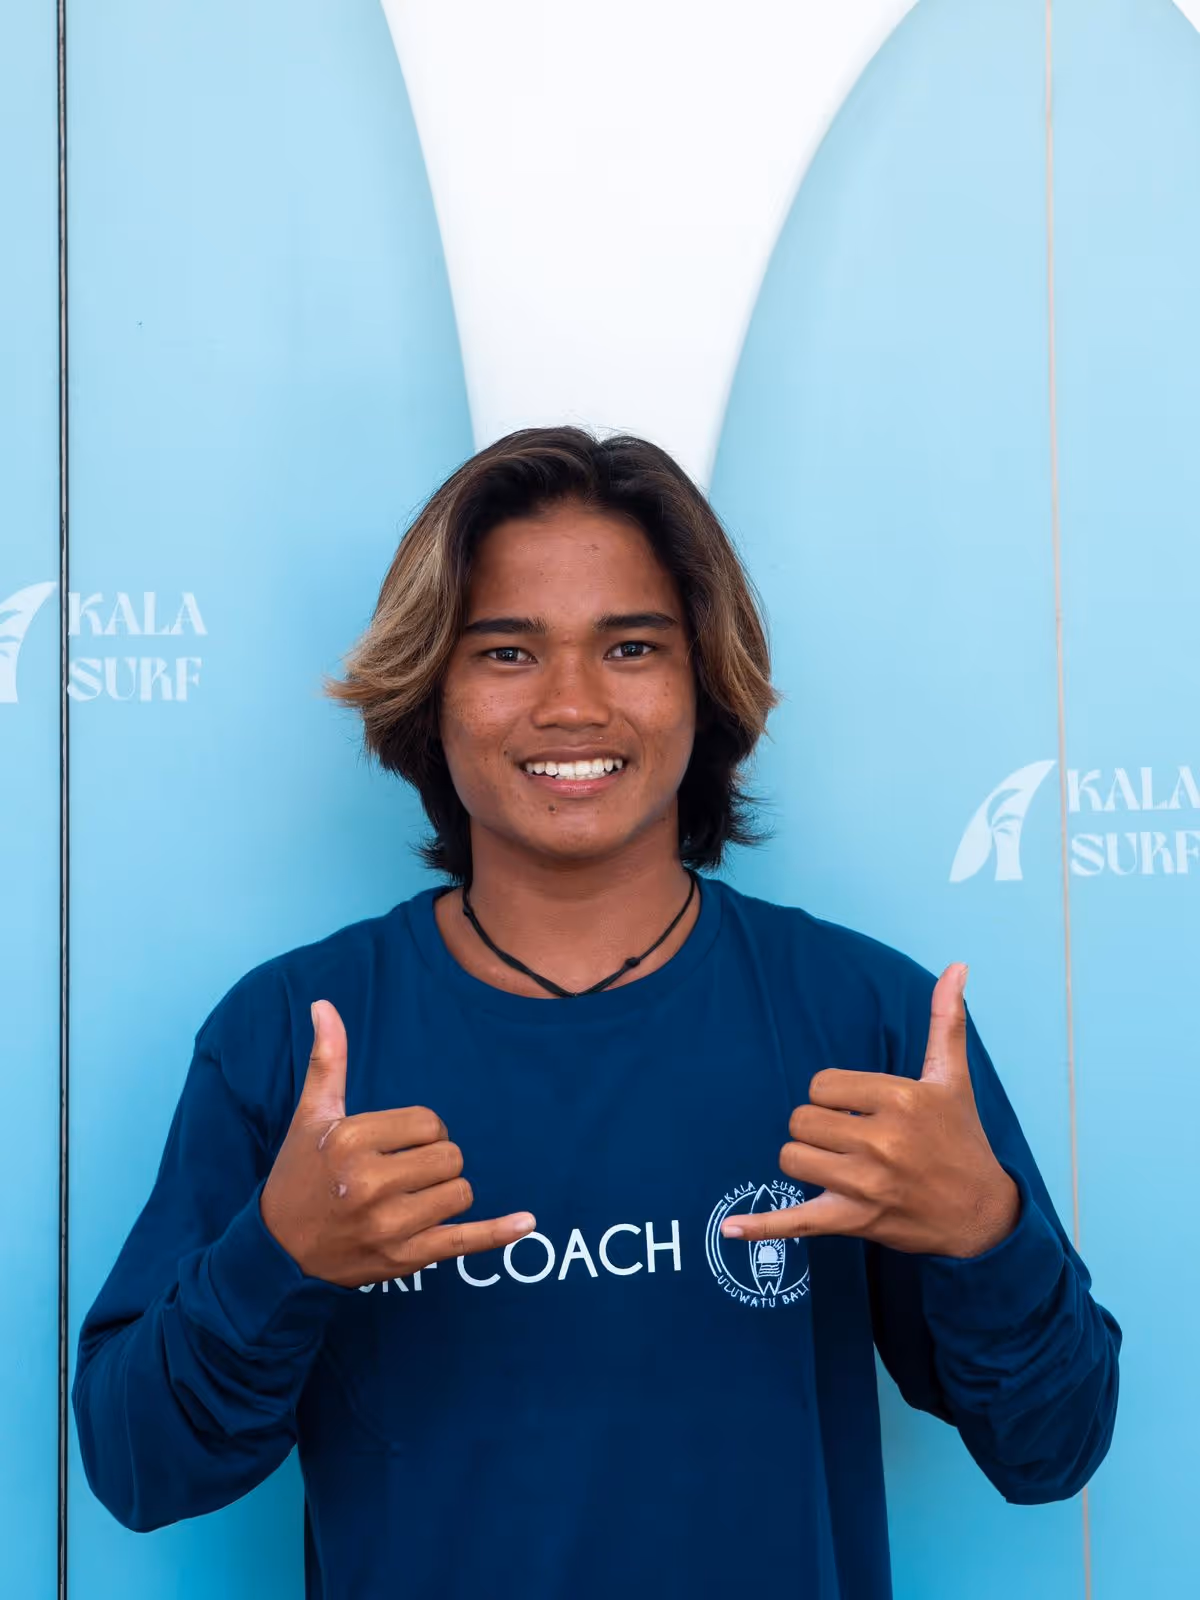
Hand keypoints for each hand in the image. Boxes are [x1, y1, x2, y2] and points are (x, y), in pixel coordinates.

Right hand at [260, 999, 535, 1286]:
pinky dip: (498, 1233)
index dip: (422, 1131)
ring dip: (446, 1193)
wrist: (278, 1253)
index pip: (428, 1123)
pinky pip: (464, 1242)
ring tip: (413, 1198)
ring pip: (460, 1193)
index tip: (397, 1144)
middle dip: (437, 1160)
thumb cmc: (300, 1174)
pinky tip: (526, 1222)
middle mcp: (369, 1184)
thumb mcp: (312, 1116)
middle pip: (450, 1157)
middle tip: (405, 1171)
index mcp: (351, 1142)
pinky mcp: (404, 1259)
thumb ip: (328, 1059)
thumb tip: (324, 1004)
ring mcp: (388, 1226)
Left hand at [722, 964, 1018, 1257]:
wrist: (980, 1213)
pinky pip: (797, 1222)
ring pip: (792, 1159)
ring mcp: (866, 1185)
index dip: (832, 1095)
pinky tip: (730, 1229)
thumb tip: (956, 966)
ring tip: (837, 1163)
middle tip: (849, 1136)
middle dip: (817, 1126)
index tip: (858, 1107)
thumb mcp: (952, 1078)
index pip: (821, 1084)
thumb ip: (946, 1020)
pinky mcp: (855, 1221)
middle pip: (801, 1121)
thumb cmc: (961, 1138)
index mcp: (900, 1099)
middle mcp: (881, 1141)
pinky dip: (763, 1226)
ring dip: (805, 1160)